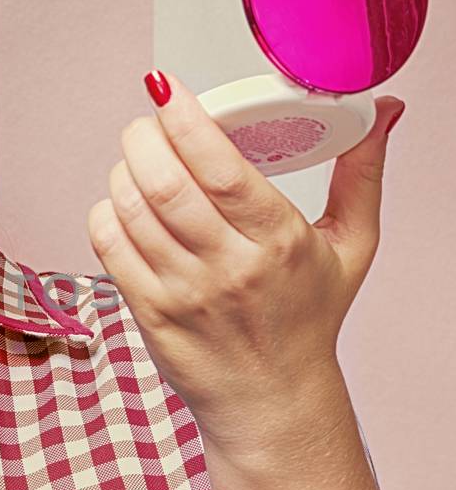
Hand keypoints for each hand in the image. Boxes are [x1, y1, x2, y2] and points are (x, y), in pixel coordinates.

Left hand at [86, 69, 405, 449]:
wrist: (273, 401)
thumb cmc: (307, 318)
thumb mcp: (351, 245)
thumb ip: (362, 173)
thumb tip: (383, 110)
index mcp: (279, 242)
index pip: (222, 169)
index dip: (185, 121)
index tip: (166, 88)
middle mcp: (229, 269)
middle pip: (165, 185)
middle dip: (142, 137)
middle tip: (146, 122)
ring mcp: (183, 295)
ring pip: (130, 211)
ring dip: (123, 171)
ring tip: (136, 160)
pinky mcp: (149, 315)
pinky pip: (109, 247)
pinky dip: (106, 213)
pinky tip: (121, 203)